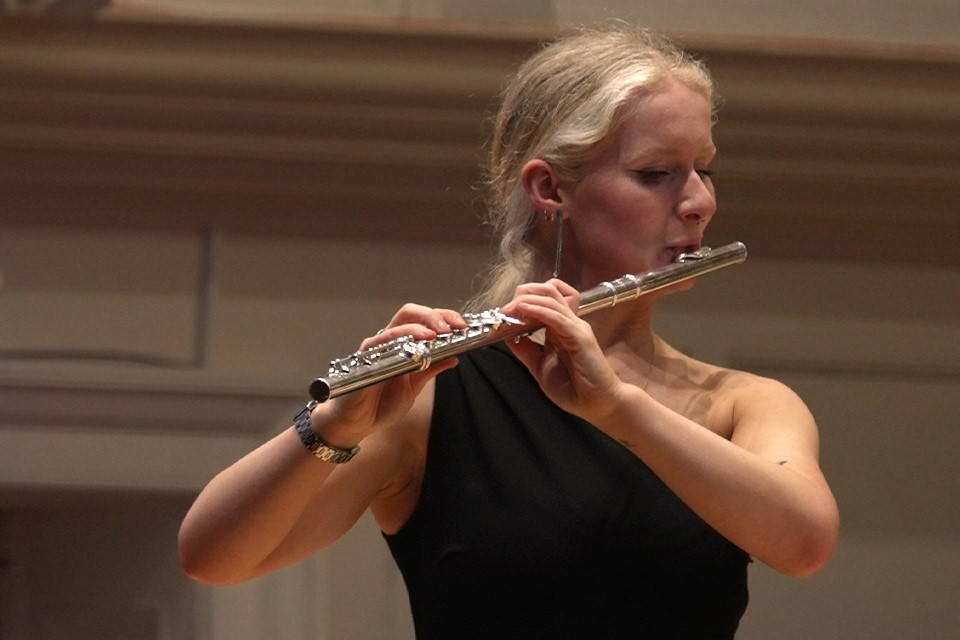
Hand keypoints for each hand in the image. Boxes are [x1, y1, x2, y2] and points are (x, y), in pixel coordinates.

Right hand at [310, 304, 465, 445]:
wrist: (357, 424)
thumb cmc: (380, 404)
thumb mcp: (414, 386)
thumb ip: (431, 369)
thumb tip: (454, 356)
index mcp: (402, 344)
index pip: (423, 320)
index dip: (443, 318)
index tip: (462, 326)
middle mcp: (389, 342)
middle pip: (410, 313)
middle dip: (434, 316)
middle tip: (452, 327)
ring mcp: (375, 348)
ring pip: (397, 325)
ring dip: (419, 326)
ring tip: (436, 334)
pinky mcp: (362, 360)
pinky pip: (379, 344)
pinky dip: (397, 341)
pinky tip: (413, 347)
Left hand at [501, 280, 623, 423]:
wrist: (597, 405)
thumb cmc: (574, 389)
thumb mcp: (540, 368)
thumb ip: (526, 351)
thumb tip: (508, 335)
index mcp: (559, 328)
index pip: (543, 299)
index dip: (521, 301)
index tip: (503, 314)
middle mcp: (568, 322)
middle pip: (547, 290)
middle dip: (523, 293)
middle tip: (505, 309)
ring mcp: (575, 327)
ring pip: (551, 297)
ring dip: (526, 300)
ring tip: (509, 310)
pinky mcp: (580, 336)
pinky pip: (556, 316)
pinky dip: (537, 310)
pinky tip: (522, 311)